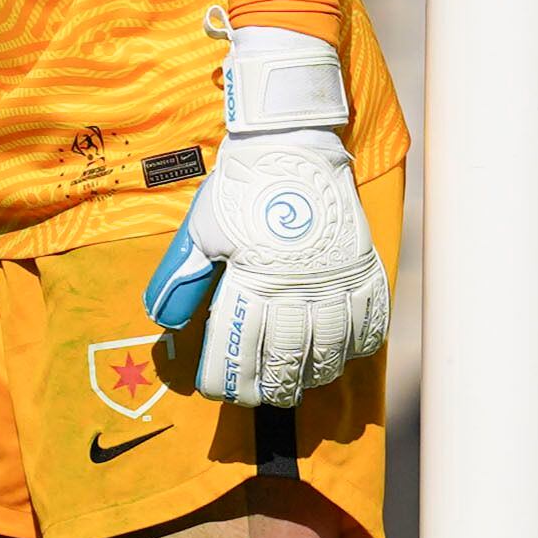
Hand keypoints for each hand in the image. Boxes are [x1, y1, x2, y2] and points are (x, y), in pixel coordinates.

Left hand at [143, 28, 387, 407]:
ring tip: (301, 381)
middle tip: (261, 395)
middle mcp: (298, 288)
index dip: (227, 380)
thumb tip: (166, 323)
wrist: (292, 142)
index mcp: (253, 282)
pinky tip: (346, 352)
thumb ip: (181, 279)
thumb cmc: (241, 186)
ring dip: (314, 373)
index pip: (239, 349)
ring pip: (331, 348)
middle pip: (287, 359)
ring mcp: (335, 279)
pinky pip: (370, 319)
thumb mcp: (201, 230)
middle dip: (271, 386)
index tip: (218, 390)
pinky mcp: (362, 265)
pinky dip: (359, 343)